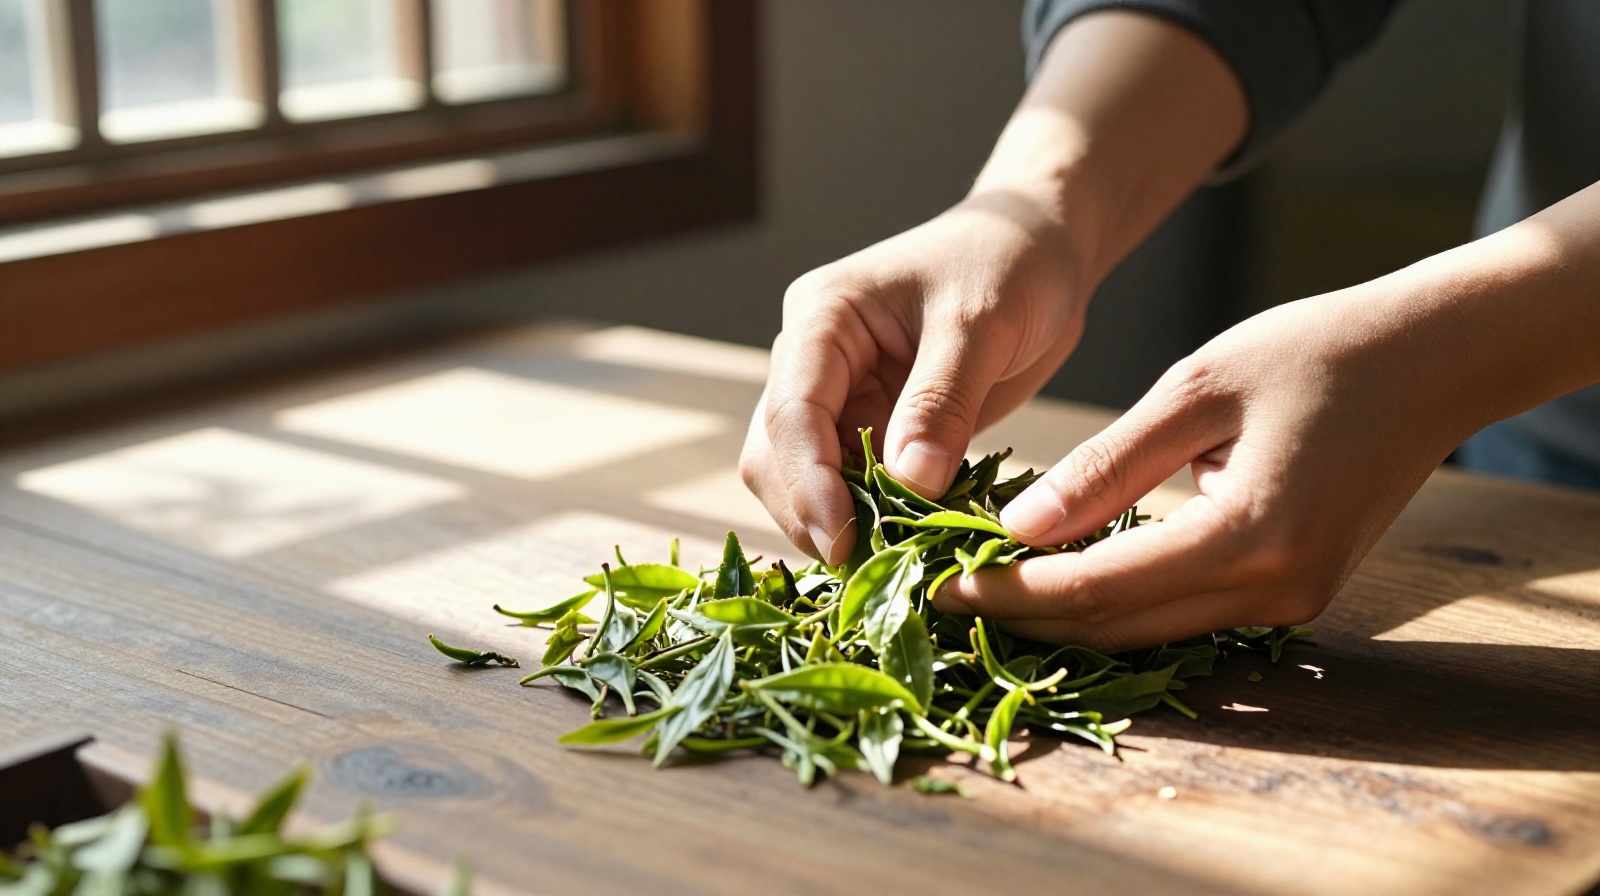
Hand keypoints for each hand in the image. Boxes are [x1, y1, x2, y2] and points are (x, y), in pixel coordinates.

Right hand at [740, 191, 1089, 564]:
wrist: (1041, 247)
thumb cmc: (1011, 262)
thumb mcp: (980, 325)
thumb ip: (942, 402)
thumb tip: (908, 484)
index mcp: (822, 318)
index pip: (791, 414)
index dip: (809, 485)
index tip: (845, 541)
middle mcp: (813, 360)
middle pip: (777, 455)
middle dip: (812, 514)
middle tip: (869, 569)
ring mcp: (838, 396)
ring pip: (804, 479)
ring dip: (838, 523)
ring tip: (890, 563)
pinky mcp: (872, 426)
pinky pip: (853, 485)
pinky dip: (872, 518)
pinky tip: (906, 545)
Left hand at [933, 282, 1486, 650]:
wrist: (1435, 360)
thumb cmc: (1314, 351)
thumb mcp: (1196, 389)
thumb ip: (1107, 466)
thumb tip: (1017, 528)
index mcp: (1249, 536)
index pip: (1096, 589)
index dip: (1007, 592)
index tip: (934, 581)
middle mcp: (1274, 591)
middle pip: (1118, 627)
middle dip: (1023, 615)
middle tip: (938, 592)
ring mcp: (1292, 604)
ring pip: (1149, 631)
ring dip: (1066, 615)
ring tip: (981, 584)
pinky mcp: (1296, 595)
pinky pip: (1185, 613)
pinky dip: (1119, 600)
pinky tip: (1060, 573)